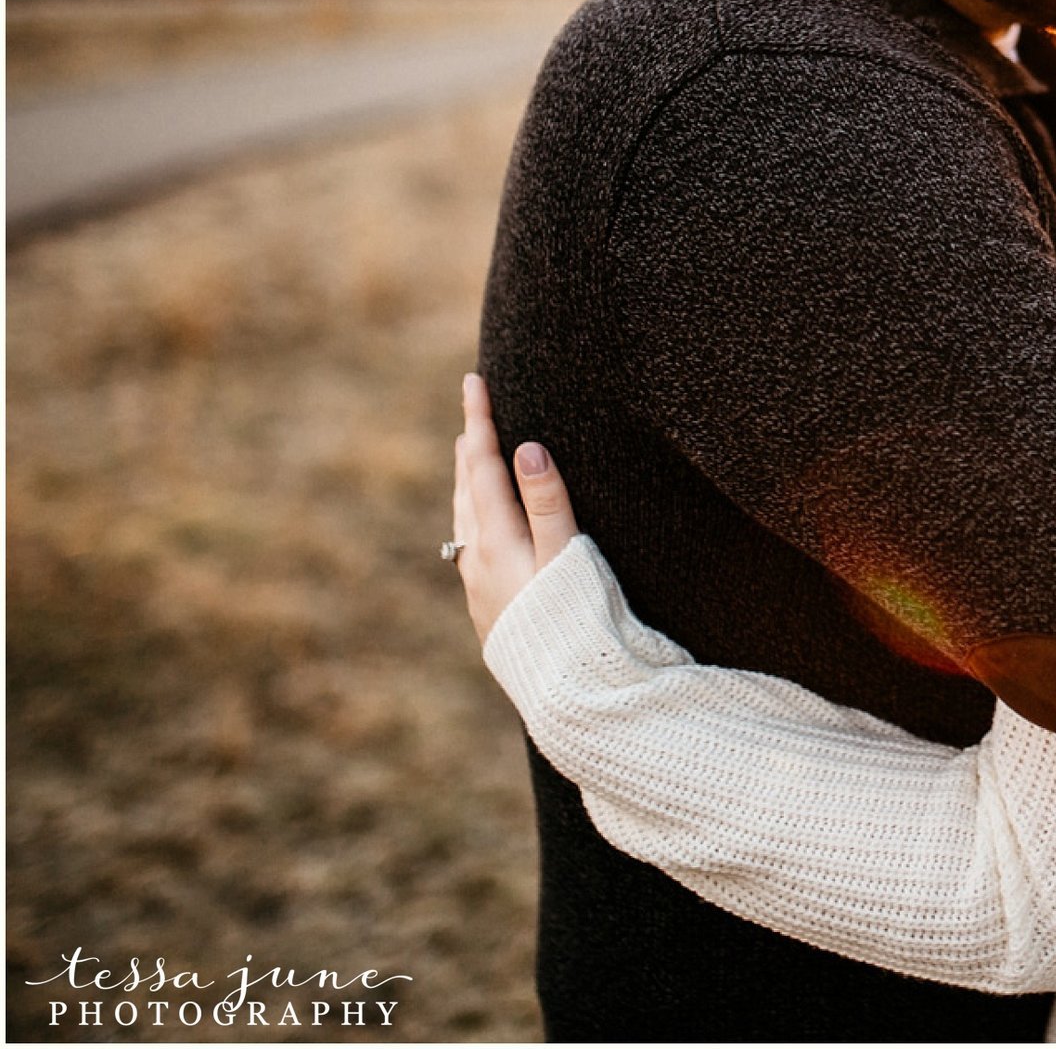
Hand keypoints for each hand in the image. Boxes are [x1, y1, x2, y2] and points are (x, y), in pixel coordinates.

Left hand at [452, 373, 580, 643]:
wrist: (561, 691)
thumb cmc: (573, 619)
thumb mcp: (567, 554)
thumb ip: (547, 501)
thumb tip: (526, 448)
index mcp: (497, 537)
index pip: (483, 464)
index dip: (480, 421)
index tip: (473, 381)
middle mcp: (479, 558)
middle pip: (466, 488)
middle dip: (469, 446)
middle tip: (471, 411)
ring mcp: (479, 584)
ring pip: (464, 518)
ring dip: (467, 482)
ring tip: (467, 457)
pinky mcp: (487, 607)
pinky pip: (471, 545)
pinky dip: (473, 516)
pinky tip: (480, 528)